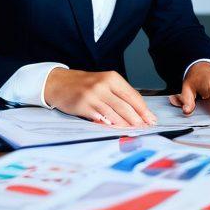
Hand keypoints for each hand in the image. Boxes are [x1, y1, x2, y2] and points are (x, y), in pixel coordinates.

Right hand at [42, 68, 157, 126]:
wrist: (59, 83)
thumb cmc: (84, 84)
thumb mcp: (104, 83)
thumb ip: (119, 95)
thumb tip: (137, 112)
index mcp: (112, 78)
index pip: (133, 95)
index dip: (143, 109)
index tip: (151, 119)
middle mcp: (103, 85)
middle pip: (126, 106)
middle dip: (137, 119)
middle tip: (145, 128)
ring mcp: (93, 95)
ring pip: (114, 114)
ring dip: (125, 124)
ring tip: (134, 131)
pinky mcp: (83, 105)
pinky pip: (100, 118)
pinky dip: (109, 124)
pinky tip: (115, 129)